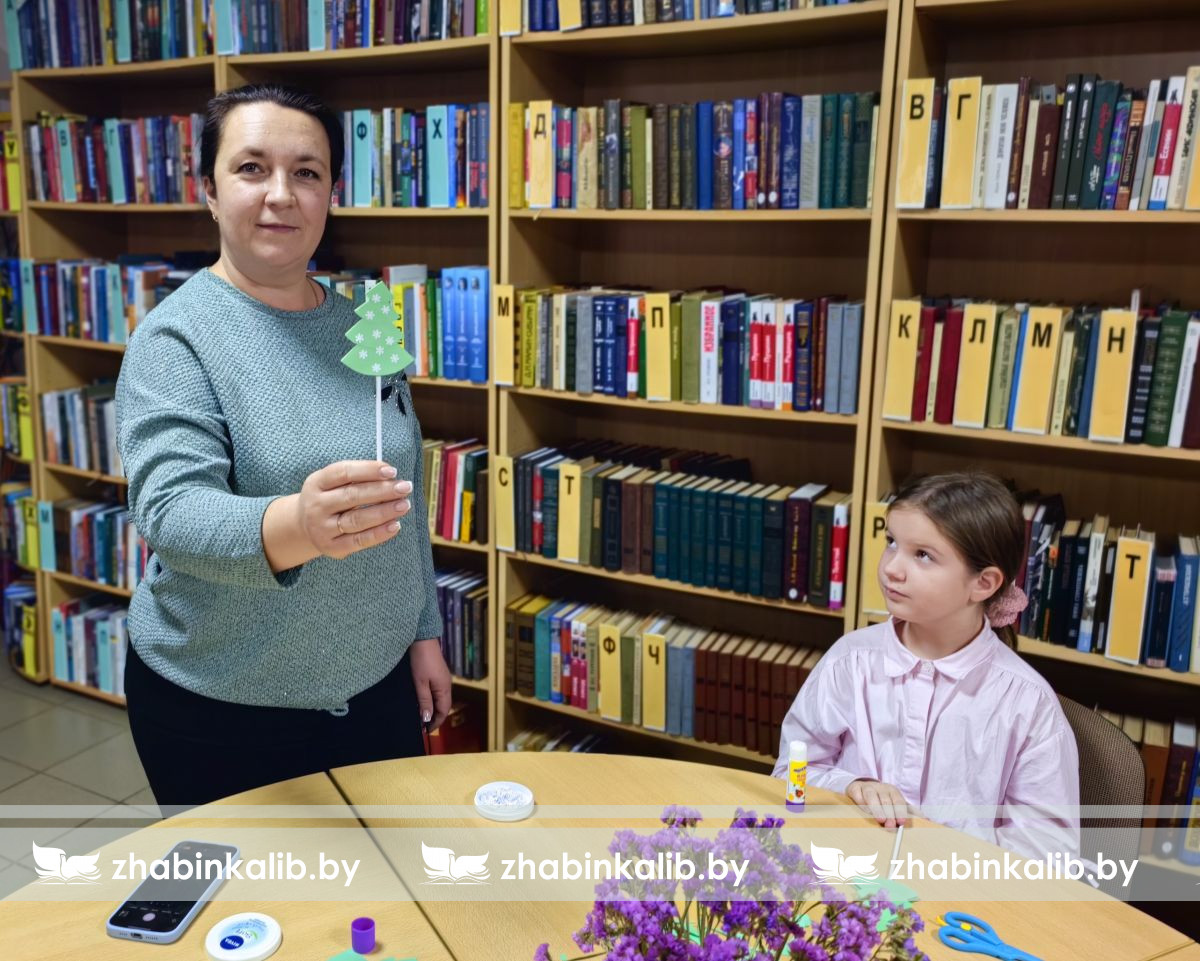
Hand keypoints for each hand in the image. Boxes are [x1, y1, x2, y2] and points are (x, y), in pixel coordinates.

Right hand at [297, 460, 413, 559]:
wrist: (304, 526)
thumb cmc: (329, 498)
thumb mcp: (332, 482)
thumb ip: (357, 477)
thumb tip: (391, 477)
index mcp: (317, 483)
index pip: (344, 473)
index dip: (369, 470)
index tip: (392, 471)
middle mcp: (317, 505)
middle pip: (352, 496)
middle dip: (382, 491)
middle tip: (405, 488)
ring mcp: (322, 528)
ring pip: (357, 519)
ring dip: (384, 512)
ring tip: (404, 505)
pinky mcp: (331, 547)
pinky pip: (359, 540)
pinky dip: (379, 534)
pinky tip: (395, 525)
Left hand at [410, 638, 451, 732]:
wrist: (422, 639)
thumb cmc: (421, 661)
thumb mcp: (420, 683)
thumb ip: (424, 702)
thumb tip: (427, 719)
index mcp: (444, 689)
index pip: (443, 711)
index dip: (435, 722)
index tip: (424, 731)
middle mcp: (447, 685)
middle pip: (443, 706)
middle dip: (434, 717)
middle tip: (420, 725)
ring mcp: (443, 679)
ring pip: (440, 699)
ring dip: (432, 709)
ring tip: (420, 715)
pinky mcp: (438, 674)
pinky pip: (437, 692)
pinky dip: (431, 700)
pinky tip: (422, 701)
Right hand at [847, 778, 910, 829]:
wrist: (863, 787)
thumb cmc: (882, 800)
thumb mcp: (897, 804)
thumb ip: (910, 812)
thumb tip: (926, 820)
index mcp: (892, 791)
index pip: (898, 800)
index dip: (900, 811)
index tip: (901, 822)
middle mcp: (880, 787)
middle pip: (885, 799)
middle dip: (889, 813)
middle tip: (890, 824)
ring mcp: (867, 787)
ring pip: (871, 795)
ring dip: (876, 808)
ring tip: (880, 820)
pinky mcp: (855, 788)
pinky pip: (858, 794)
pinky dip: (861, 802)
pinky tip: (864, 810)